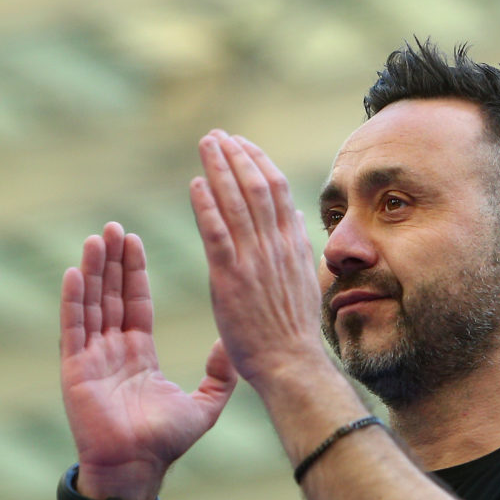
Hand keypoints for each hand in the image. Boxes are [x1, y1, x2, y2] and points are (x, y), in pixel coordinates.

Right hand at [60, 222, 236, 499]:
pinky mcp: (74, 369)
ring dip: (93, 271)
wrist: (136, 467)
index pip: (135, 303)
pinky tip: (75, 272)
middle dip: (112, 261)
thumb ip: (219, 375)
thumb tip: (232, 346)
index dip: (134, 272)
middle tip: (114, 227)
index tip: (134, 240)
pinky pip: (73, 328)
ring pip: (91, 304)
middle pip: (111, 296)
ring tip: (96, 239)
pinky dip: (73, 300)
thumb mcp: (204, 404)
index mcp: (139, 355)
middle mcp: (112, 351)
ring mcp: (91, 359)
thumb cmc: (165, 442)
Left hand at [190, 131, 330, 391]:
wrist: (290, 364)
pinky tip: (195, 184)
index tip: (242, 144)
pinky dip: (206, 205)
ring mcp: (254, 261)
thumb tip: (296, 217)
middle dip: (236, 155)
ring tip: (205, 144)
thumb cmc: (293, 331)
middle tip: (217, 135)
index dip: (258, 162)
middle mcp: (275, 246)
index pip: (277, 190)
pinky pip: (217, 233)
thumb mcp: (304, 281)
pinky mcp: (231, 278)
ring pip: (237, 202)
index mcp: (293, 245)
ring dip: (219, 168)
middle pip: (256, 186)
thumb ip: (298, 247)